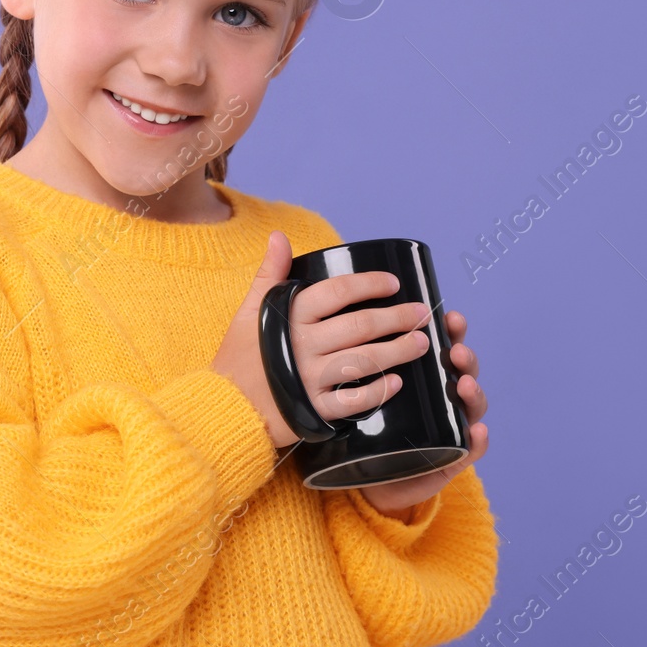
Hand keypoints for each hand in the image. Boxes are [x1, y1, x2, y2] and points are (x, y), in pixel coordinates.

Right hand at [212, 231, 426, 448]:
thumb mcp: (248, 310)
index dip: (368, 284)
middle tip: (422, 313)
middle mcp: (301, 346)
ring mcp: (308, 380)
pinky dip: (377, 392)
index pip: (335, 292)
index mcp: (287, 317)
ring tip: (421, 343)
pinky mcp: (313, 410)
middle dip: (396, 318)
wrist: (224, 408)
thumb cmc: (240, 357)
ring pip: (363, 362)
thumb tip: (279, 236)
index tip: (393, 283)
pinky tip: (396, 382)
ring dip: (397, 351)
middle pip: (359, 326)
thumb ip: (269, 274)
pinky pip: (352, 402)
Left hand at [357, 308, 488, 518]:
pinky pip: (471, 448)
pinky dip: (479, 440)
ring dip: (473, 392)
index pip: (445, 348)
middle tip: (455, 351)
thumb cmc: (373, 428)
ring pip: (472, 404)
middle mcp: (444, 398)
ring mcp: (452, 426)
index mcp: (427, 377)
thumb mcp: (368, 391)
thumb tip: (353, 323)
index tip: (449, 318)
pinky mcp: (453, 457)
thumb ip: (368, 364)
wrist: (372, 478)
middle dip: (464, 358)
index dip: (451, 332)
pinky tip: (478, 432)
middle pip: (462, 372)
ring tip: (464, 384)